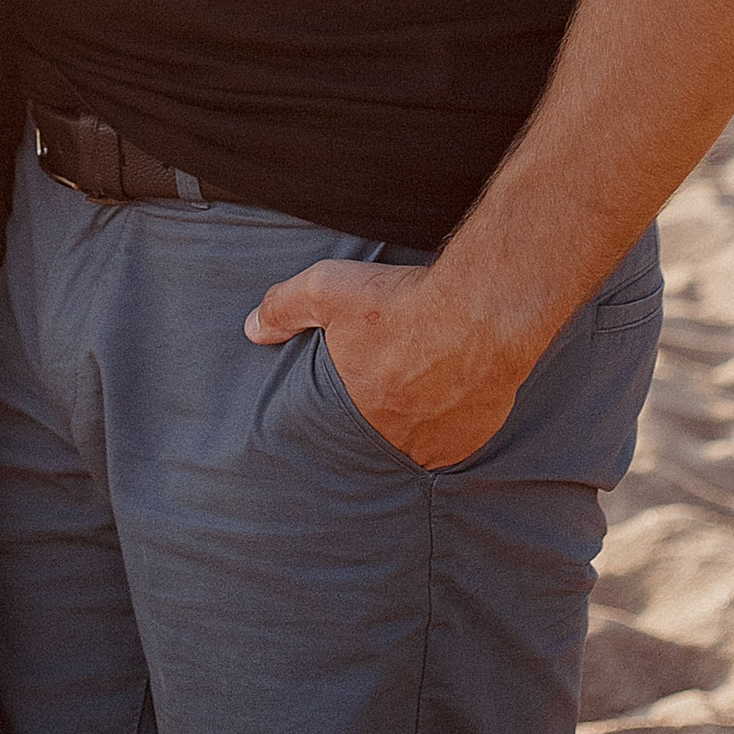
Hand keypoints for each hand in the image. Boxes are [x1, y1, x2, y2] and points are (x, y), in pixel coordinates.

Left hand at [242, 256, 532, 470]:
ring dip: (415, 421)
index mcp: (357, 411)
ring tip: (419, 389)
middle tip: (388, 383)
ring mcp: (437, 444)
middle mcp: (395, 438)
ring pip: (418, 440)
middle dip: (380, 411)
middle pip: (379, 433)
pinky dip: (450, 421)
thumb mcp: (327, 290)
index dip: (343, 406)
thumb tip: (252, 329)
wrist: (480, 310)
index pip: (336, 427)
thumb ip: (284, 308)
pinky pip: (455, 440)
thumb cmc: (403, 302)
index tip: (350, 391)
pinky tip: (450, 393)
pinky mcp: (474, 436)